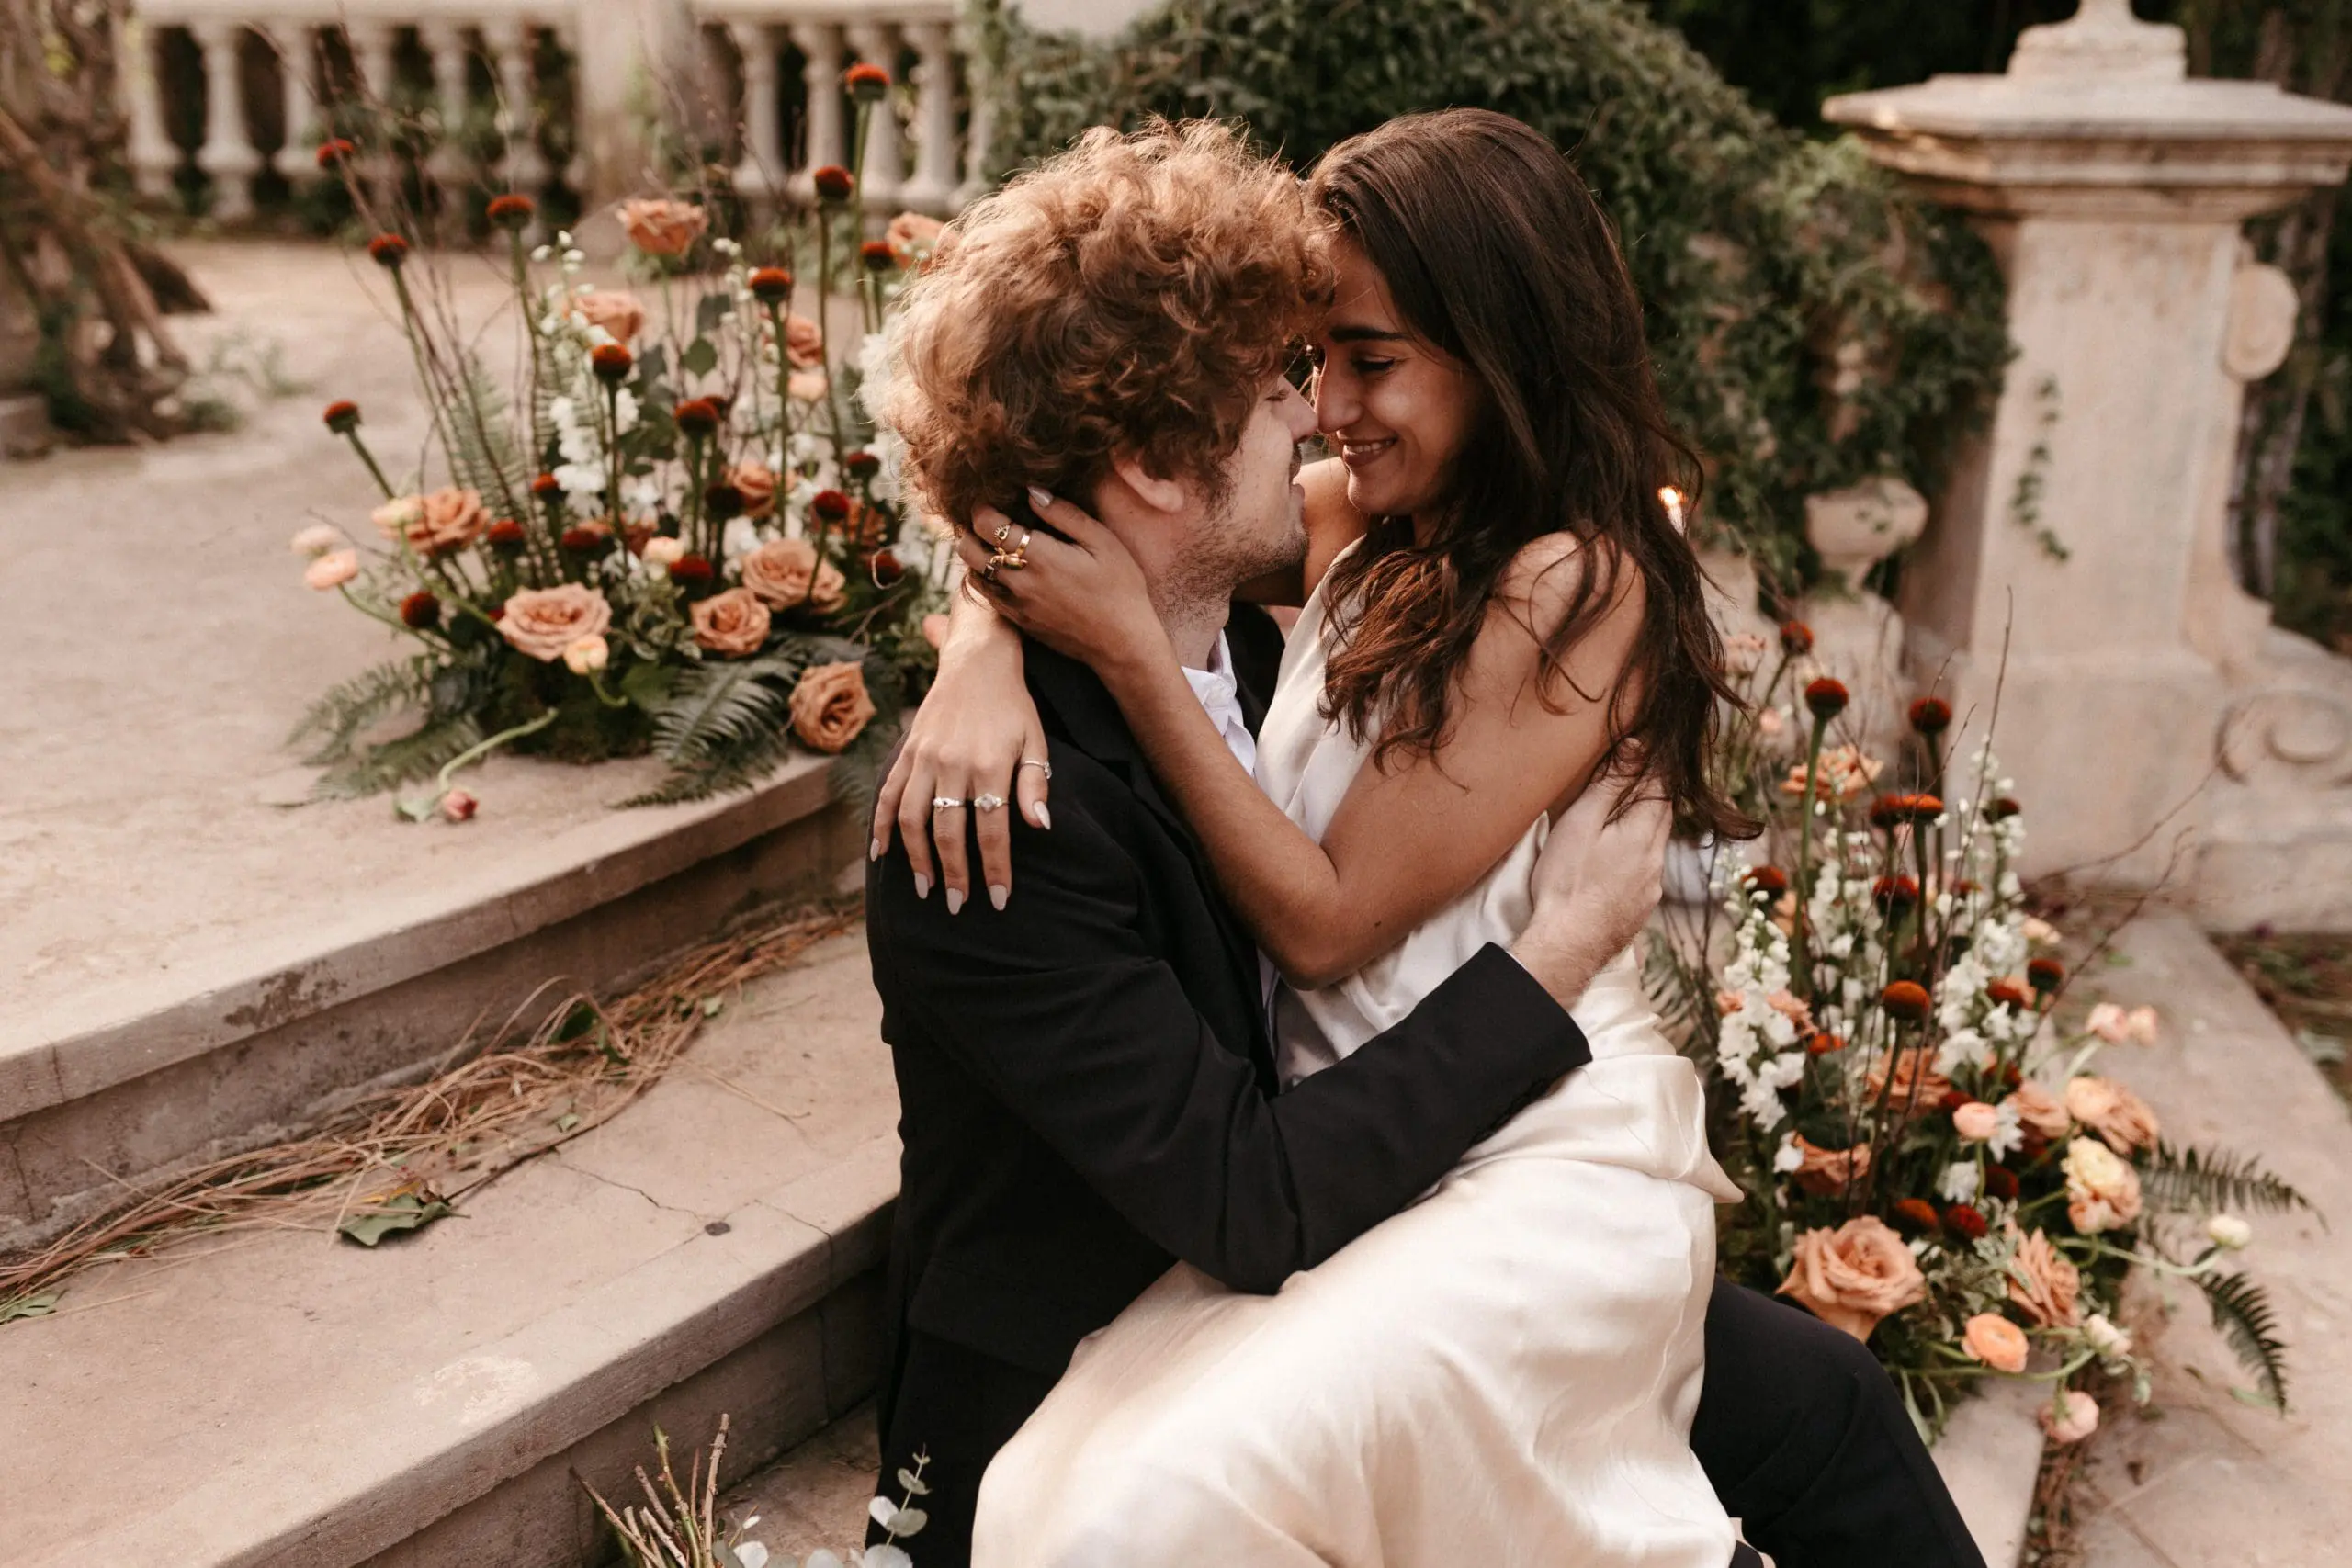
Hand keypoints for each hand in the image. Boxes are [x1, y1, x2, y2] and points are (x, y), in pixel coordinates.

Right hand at [871, 610, 1050, 913]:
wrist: (978, 662)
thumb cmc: (1015, 708)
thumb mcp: (1036, 742)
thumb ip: (1034, 785)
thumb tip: (1040, 826)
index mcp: (990, 764)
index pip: (992, 830)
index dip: (995, 869)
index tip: (998, 900)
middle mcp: (953, 763)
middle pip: (948, 831)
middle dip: (953, 874)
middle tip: (958, 906)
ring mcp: (924, 757)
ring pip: (911, 819)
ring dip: (917, 859)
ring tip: (925, 889)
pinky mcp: (907, 751)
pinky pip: (887, 794)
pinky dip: (880, 826)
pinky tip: (880, 855)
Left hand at [959, 489, 1163, 678]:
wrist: (1121, 642)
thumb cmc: (1120, 587)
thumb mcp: (1102, 542)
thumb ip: (1064, 514)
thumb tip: (1032, 492)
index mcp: (1039, 557)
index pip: (987, 525)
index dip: (982, 507)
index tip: (991, 500)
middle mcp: (1019, 582)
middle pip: (969, 550)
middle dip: (971, 529)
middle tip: (989, 520)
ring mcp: (1015, 605)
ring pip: (973, 574)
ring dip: (976, 555)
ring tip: (994, 543)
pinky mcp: (1018, 621)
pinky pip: (987, 596)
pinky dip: (986, 578)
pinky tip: (1004, 570)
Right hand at [1510, 753, 1670, 1007]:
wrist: (1568, 946)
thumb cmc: (1568, 882)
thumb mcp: (1582, 823)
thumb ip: (1611, 785)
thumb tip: (1637, 747)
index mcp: (1645, 833)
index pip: (1662, 787)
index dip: (1657, 766)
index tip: (1652, 749)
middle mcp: (1657, 860)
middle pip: (1664, 816)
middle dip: (1654, 795)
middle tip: (1641, 775)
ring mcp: (1652, 888)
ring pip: (1655, 846)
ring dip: (1645, 828)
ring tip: (1625, 818)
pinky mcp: (1640, 909)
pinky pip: (1646, 872)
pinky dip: (1637, 857)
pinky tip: (1617, 862)